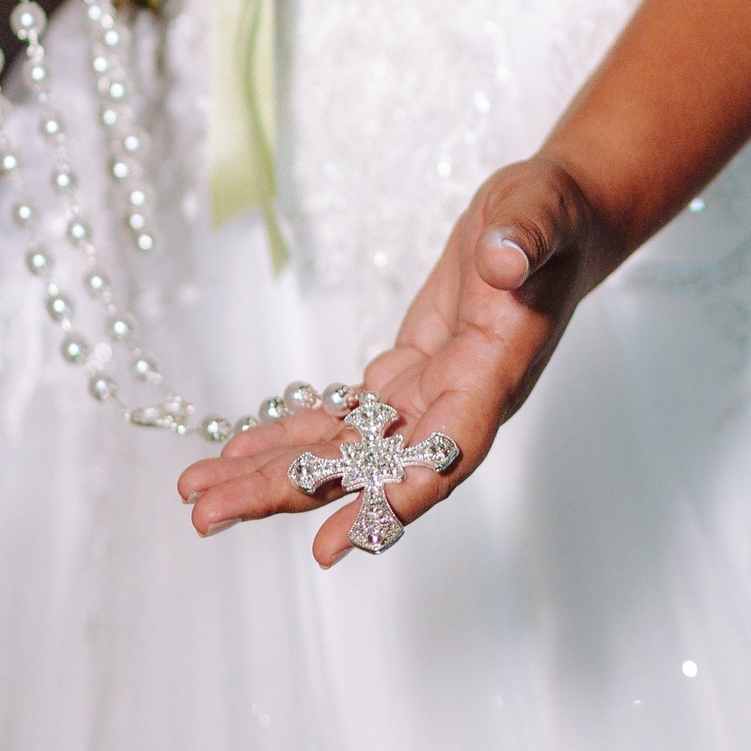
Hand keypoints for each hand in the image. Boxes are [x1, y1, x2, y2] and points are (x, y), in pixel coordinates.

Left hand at [177, 157, 621, 565]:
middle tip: (206, 515)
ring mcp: (428, 393)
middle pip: (369, 465)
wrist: (552, 220)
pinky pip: (344, 417)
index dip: (390, 498)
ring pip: (345, 448)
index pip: (444, 451)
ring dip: (272, 471)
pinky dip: (292, 431)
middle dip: (287, 490)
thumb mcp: (539, 211)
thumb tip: (502, 259)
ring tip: (198, 493)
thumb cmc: (551, 216)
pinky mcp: (406, 374)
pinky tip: (240, 447)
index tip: (332, 539)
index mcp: (493, 373)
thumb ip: (523, 238)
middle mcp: (457, 400)